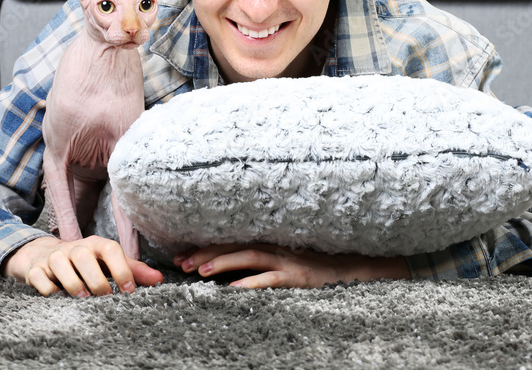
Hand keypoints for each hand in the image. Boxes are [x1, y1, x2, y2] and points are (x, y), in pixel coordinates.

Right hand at [2, 235, 163, 296]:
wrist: (44, 254)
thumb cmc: (85, 262)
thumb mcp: (108, 263)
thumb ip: (133, 271)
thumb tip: (159, 280)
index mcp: (95, 245)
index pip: (110, 249)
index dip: (121, 269)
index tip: (129, 291)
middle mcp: (74, 248)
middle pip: (84, 256)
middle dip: (96, 278)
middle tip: (104, 296)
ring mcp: (53, 257)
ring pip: (60, 264)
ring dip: (72, 283)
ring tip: (83, 297)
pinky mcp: (36, 269)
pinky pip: (38, 276)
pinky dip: (47, 288)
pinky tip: (57, 296)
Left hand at [173, 243, 410, 288]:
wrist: (352, 267)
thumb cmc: (315, 264)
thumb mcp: (284, 259)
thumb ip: (260, 261)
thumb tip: (228, 272)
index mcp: (268, 241)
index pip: (230, 241)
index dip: (205, 246)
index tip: (180, 255)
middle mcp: (274, 246)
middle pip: (234, 246)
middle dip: (205, 253)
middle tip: (181, 263)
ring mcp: (286, 260)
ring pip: (249, 257)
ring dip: (223, 263)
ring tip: (200, 272)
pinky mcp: (298, 276)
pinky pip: (272, 279)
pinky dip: (252, 283)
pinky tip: (234, 291)